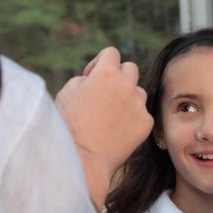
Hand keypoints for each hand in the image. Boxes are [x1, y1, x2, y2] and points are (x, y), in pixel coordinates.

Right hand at [56, 47, 152, 206]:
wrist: (83, 160)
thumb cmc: (69, 126)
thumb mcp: (66, 93)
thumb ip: (84, 79)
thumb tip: (94, 79)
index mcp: (106, 74)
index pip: (111, 53)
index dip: (100, 62)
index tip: (92, 77)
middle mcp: (127, 85)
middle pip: (130, 68)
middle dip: (118, 76)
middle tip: (104, 93)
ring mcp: (138, 104)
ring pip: (139, 91)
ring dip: (128, 97)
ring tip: (111, 114)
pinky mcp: (146, 123)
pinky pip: (142, 113)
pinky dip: (132, 118)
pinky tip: (117, 129)